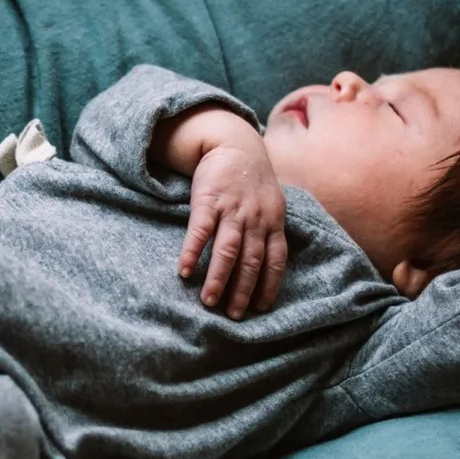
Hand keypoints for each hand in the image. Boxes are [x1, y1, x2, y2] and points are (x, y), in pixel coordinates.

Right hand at [179, 130, 287, 317]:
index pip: (275, 260)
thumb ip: (270, 231)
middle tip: (233, 315)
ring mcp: (232, 210)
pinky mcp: (208, 200)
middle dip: (243, 290)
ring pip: (227, 250)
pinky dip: (193, 251)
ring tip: (209, 302)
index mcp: (273, 222)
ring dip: (219, 278)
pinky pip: (200, 230)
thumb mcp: (272, 204)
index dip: (269, 285)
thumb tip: (269, 267)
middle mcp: (255, 219)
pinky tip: (184, 271)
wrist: (233, 143)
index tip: (260, 308)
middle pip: (251, 261)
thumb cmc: (252, 180)